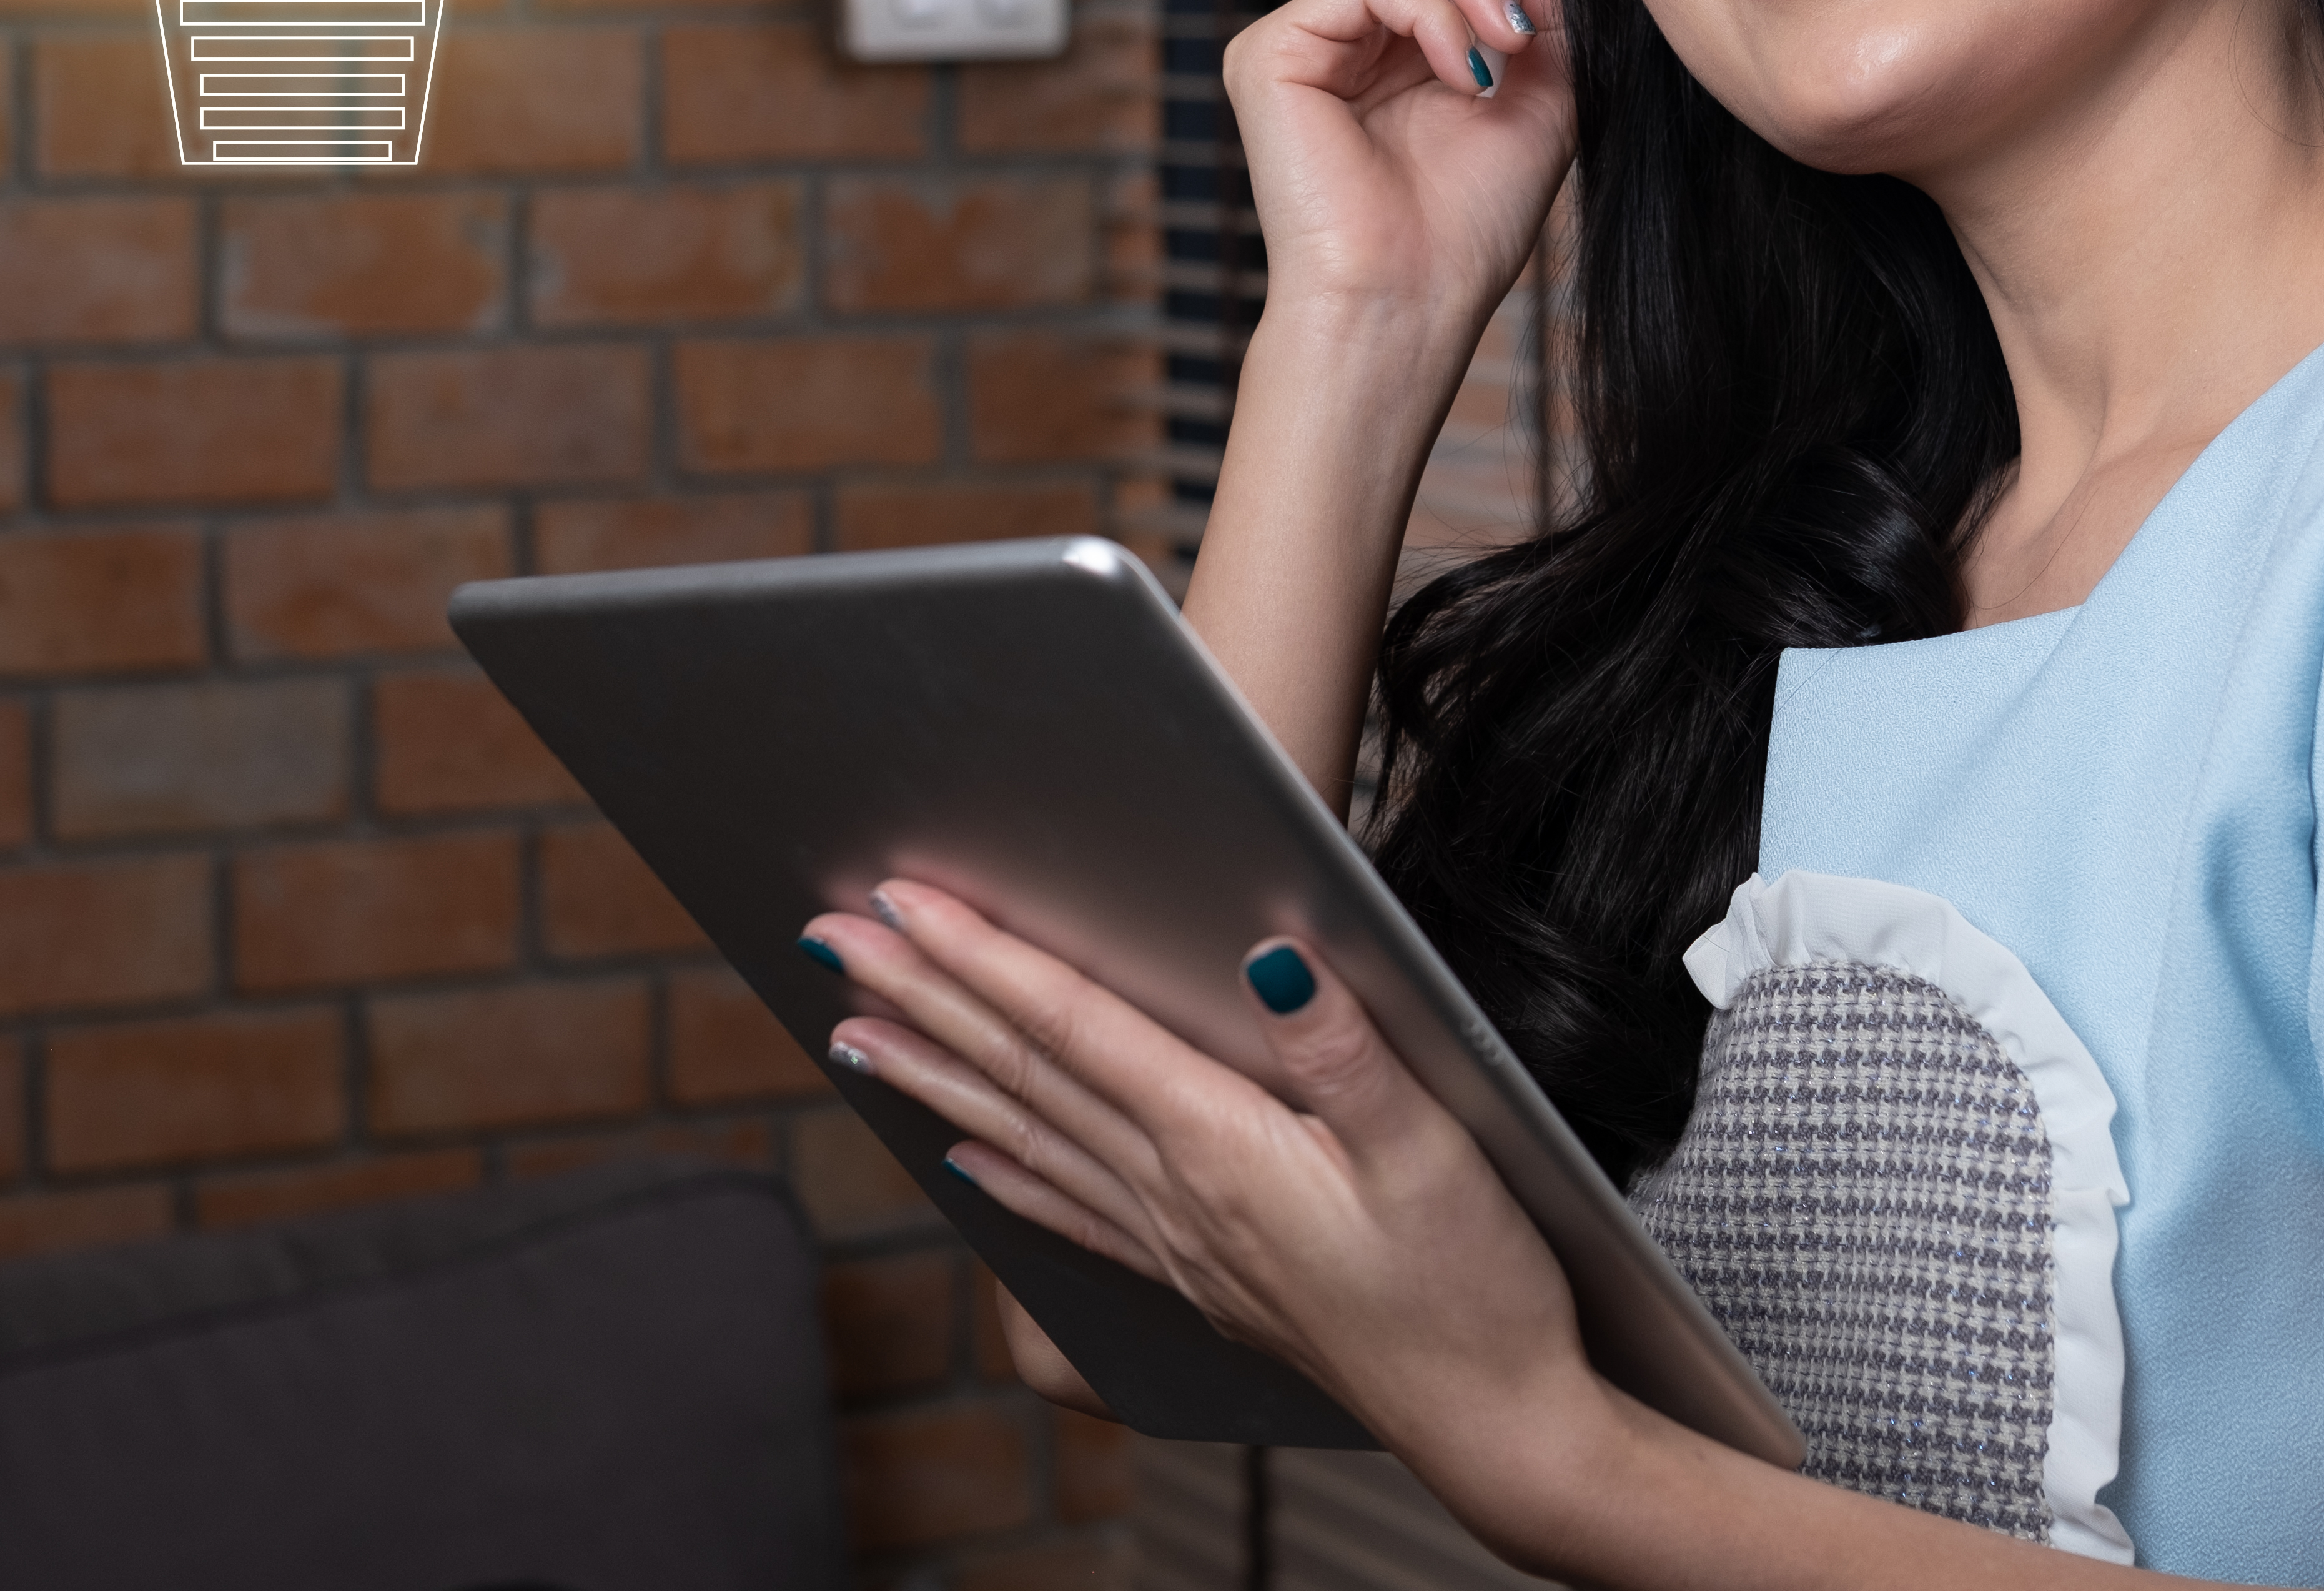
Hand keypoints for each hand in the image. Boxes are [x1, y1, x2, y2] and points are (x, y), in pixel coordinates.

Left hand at [807, 880, 1604, 1485]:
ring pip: (1022, 1137)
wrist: (1494, 1426)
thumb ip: (1348, 1051)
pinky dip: (996, 1173)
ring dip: (933, 1074)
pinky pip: (1065, 1212)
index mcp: (1222, 1146)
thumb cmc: (1477, 1289)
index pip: (1072, 1027)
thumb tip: (1270, 956)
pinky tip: (954, 1153)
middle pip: (1021, 1073)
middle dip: (921, 995)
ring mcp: (1176, 1242)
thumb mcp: (1436, 1151)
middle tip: (829, 932)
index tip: (900, 898)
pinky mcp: (1197, 1278)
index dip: (982, 956)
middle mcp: (1175, 1193)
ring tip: (852, 1027)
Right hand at [1224, 0, 1574, 337]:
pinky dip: (1433, 14)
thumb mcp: (1541, 89)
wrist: (1411, 302)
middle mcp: (1342, 26)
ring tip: (1507, 45)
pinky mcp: (1270, 52)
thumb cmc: (1468, 221)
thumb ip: (1540, 3)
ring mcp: (1302, 36)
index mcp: (1396, 33)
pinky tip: (1463, 74)